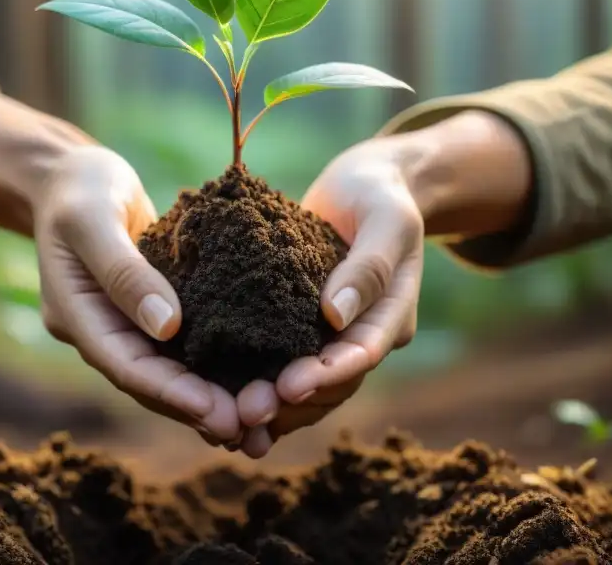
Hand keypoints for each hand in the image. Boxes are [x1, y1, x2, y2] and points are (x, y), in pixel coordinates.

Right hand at [34, 145, 241, 444]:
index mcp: (76, 316)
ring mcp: (123, 323)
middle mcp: (100, 330)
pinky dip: (213, 362)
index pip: (128, 368)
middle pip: (151, 382)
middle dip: (200, 407)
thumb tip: (168, 327)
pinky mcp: (149, 308)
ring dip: (211, 395)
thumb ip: (124, 272)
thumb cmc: (78, 188)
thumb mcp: (93, 219)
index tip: (218, 411)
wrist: (69, 175)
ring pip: (169, 371)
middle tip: (253, 426)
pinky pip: (181, 344)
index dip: (173, 394)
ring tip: (261, 416)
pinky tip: (254, 374)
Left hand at [235, 138, 424, 456]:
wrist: (365, 187)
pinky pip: (281, 362)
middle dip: (291, 402)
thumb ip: (368, 265)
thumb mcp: (386, 219)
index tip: (289, 386)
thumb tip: (335, 315)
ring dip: (273, 408)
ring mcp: (333, 335)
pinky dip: (256, 383)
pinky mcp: (301, 326)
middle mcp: (362, 335)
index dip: (327, 375)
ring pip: (307, 387)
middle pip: (332, 385)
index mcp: (390, 314)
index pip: (361, 354)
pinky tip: (220, 400)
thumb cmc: (379, 195)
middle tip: (246, 413)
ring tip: (230, 425)